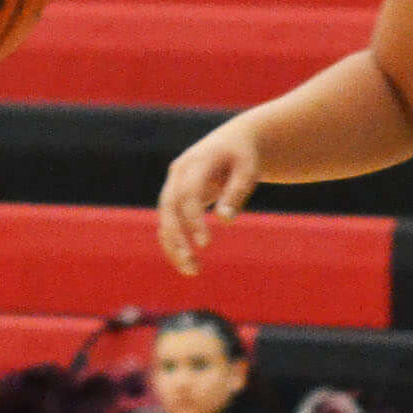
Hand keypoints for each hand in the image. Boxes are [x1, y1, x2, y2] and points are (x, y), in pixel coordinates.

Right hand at [157, 120, 258, 274]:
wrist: (232, 141)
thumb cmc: (244, 156)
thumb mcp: (248, 169)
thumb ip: (236, 192)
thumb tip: (224, 221)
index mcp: (196, 162)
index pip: (188, 194)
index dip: (193, 219)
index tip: (206, 244)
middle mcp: (177, 173)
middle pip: (169, 208)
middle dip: (177, 237)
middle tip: (192, 264)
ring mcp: (172, 186)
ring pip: (164, 219)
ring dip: (174, 246)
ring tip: (193, 272)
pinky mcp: (174, 198)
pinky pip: (168, 224)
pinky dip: (175, 244)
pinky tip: (189, 264)